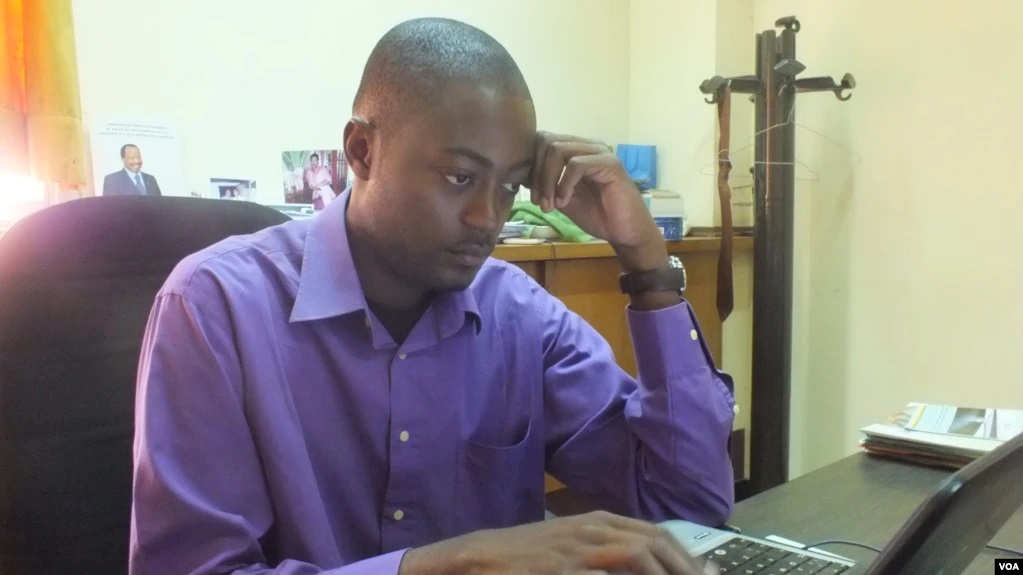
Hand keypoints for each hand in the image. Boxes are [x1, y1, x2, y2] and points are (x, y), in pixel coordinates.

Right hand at [399, 510, 717, 574]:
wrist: (478, 556)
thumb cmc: (527, 555)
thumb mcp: (571, 546)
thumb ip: (609, 551)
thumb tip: (646, 562)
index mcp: (600, 522)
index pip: (659, 536)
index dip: (687, 560)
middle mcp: (594, 529)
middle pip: (655, 544)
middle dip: (684, 568)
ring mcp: (578, 548)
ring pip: (637, 555)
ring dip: (662, 573)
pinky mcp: (562, 567)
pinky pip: (606, 573)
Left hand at [531, 132, 666, 270]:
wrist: (624, 232)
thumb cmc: (596, 215)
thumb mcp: (560, 197)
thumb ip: (544, 182)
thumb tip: (520, 173)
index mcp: (575, 150)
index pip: (542, 140)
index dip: (530, 165)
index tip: (530, 193)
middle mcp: (586, 145)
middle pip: (547, 141)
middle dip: (537, 173)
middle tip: (540, 202)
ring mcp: (599, 152)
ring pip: (558, 150)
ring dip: (548, 180)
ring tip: (551, 205)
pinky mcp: (610, 164)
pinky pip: (576, 164)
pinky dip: (564, 184)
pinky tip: (564, 202)